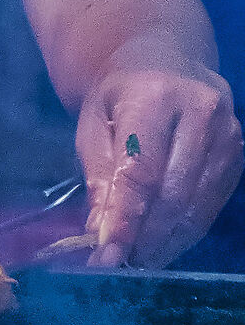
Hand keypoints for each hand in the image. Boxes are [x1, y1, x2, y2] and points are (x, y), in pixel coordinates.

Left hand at [77, 47, 243, 266]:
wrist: (164, 60)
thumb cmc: (119, 93)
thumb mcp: (93, 124)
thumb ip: (99, 175)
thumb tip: (101, 231)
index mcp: (156, 95)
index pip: (141, 169)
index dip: (126, 217)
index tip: (107, 252)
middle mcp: (201, 111)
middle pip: (172, 191)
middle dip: (143, 235)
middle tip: (117, 264)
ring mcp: (227, 132)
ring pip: (195, 203)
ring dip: (165, 240)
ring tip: (137, 260)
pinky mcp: (238, 152)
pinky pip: (211, 204)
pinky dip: (185, 230)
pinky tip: (162, 244)